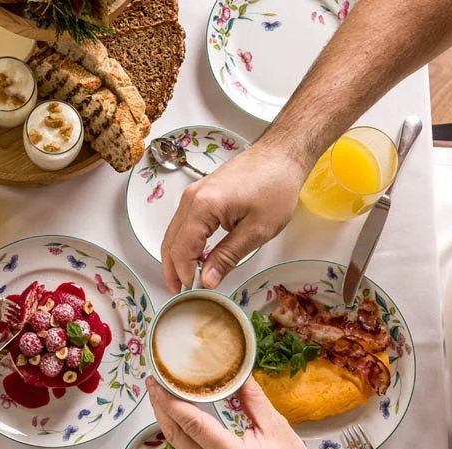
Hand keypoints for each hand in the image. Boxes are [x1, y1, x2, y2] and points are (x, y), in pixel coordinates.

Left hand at [146, 376, 324, 448]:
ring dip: (166, 419)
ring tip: (161, 394)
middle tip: (153, 382)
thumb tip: (238, 373)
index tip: (159, 382)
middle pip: (175, 434)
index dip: (171, 401)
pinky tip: (178, 416)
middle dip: (160, 406)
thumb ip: (253, 400)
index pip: (192, 424)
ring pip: (177, 444)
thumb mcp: (276, 428)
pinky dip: (178, 432)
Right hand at [161, 144, 306, 292]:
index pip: (183, 249)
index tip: (193, 290)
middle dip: (172, 269)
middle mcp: (191, 198)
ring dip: (175, 256)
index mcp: (203, 206)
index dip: (185, 273)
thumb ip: (228, 256)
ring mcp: (193, 194)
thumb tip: (208, 280)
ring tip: (184, 278)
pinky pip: (182, 223)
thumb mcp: (256, 230)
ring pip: (173, 232)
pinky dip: (183, 242)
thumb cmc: (275, 186)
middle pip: (170, 242)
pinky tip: (194, 256)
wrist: (281, 154)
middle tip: (179, 291)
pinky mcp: (199, 193)